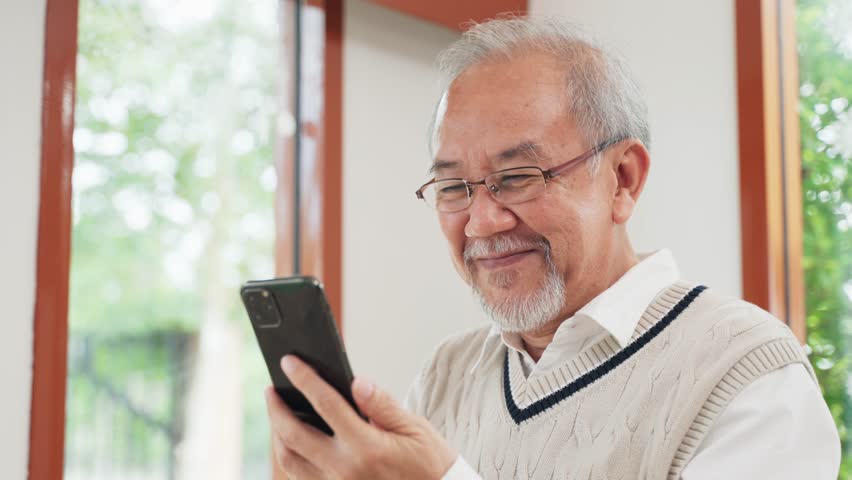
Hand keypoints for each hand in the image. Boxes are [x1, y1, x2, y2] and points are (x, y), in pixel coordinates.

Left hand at [264, 355, 456, 479]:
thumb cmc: (430, 463)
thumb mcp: (415, 428)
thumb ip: (382, 404)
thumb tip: (356, 381)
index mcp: (366, 447)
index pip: (326, 404)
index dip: (304, 379)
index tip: (289, 362)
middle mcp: (345, 470)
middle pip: (294, 435)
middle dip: (276, 409)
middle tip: (270, 389)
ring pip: (290, 461)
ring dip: (278, 435)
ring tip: (277, 414)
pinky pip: (302, 478)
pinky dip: (291, 457)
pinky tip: (293, 442)